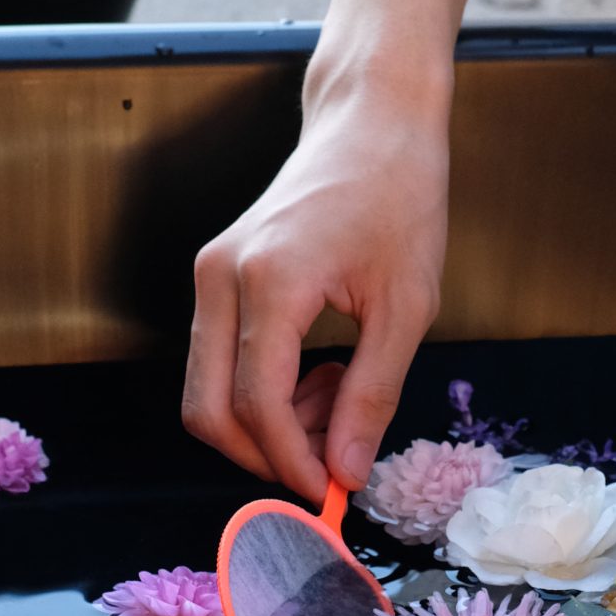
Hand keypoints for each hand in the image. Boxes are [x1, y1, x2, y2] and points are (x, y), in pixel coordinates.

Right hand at [182, 88, 448, 504]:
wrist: (372, 124)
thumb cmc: (399, 197)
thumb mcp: (407, 305)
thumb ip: (372, 393)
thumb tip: (347, 472)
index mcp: (270, 280)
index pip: (258, 405)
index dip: (293, 462)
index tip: (334, 491)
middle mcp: (221, 277)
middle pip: (209, 409)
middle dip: (265, 455)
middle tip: (332, 458)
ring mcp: (210, 273)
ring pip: (209, 389)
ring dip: (267, 422)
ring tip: (340, 399)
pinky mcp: (215, 274)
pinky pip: (219, 357)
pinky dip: (262, 388)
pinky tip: (321, 373)